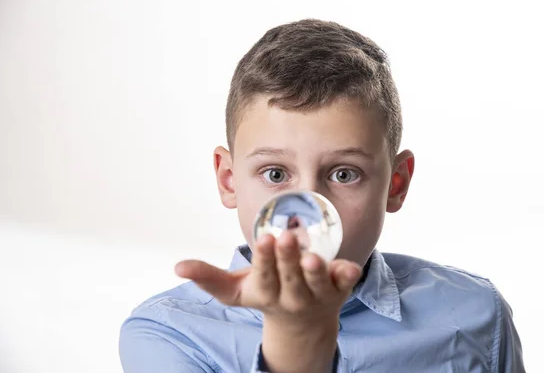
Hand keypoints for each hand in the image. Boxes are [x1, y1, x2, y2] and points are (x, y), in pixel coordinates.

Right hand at [175, 230, 361, 324]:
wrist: (301, 321)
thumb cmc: (265, 294)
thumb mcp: (235, 291)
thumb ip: (208, 277)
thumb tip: (177, 266)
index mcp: (268, 293)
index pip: (265, 277)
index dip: (265, 260)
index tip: (264, 240)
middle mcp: (294, 296)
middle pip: (291, 279)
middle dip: (287, 260)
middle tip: (285, 236)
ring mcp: (319, 294)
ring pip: (318, 285)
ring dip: (316, 272)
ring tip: (312, 258)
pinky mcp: (339, 288)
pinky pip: (346, 283)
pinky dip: (349, 276)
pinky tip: (351, 267)